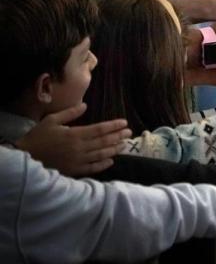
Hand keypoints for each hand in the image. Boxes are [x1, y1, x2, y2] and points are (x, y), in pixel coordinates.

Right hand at [15, 103, 130, 175]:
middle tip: (129, 133)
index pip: (99, 129)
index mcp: (74, 134)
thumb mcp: (51, 120)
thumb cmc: (38, 137)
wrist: (25, 157)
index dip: (113, 126)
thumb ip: (70, 113)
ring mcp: (77, 160)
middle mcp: (79, 148)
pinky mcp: (73, 170)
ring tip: (124, 145)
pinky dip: (103, 165)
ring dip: (114, 149)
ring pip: (101, 154)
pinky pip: (92, 168)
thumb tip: (85, 105)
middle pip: (103, 141)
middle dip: (118, 136)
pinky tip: (111, 161)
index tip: (124, 123)